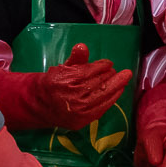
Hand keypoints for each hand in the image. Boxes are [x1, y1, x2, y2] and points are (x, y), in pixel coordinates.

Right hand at [0, 45, 132, 131]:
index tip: (108, 63)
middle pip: (98, 82)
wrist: (41, 105)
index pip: (90, 71)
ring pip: (103, 94)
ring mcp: (78, 110)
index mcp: (66, 80)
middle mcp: (73, 96)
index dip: (102, 66)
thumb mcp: (63, 68)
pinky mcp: (83, 120)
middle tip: (117, 71)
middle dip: (110, 75)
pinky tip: (119, 89)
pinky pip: (103, 107)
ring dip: (116, 84)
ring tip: (124, 77)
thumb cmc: (55, 83)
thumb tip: (83, 46)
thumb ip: (75, 58)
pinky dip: (113, 97)